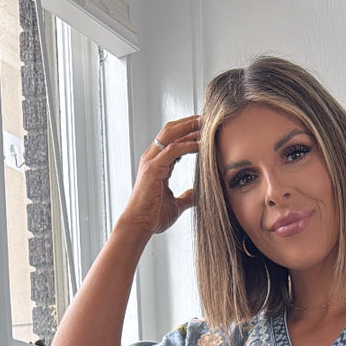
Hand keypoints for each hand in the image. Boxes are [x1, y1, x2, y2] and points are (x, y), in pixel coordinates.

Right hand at [120, 114, 200, 237]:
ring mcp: (151, 162)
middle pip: (171, 130)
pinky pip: (173, 150)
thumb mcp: (176, 204)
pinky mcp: (153, 169)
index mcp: (156, 164)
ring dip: (189, 128)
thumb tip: (198, 195)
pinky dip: (188, 145)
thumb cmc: (153, 217)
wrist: (139, 226)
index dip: (187, 131)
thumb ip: (187, 197)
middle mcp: (152, 158)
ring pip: (171, 135)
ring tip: (206, 124)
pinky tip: (201, 145)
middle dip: (189, 122)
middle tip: (207, 118)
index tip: (204, 128)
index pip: (172, 139)